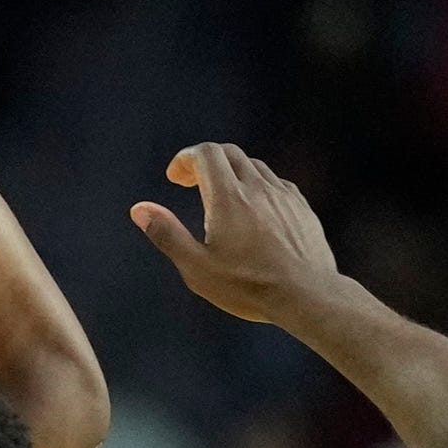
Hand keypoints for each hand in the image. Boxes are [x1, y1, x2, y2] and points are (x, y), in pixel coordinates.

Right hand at [129, 144, 337, 325]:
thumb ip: (167, 234)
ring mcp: (283, 195)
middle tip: (191, 183)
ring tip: (220, 198)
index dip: (185, 158)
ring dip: (231, 172)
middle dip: (205, 161)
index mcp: (228, 198)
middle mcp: (257, 188)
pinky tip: (254, 209)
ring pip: (254, 165)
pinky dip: (257, 185)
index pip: (206, 153)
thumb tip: (140, 209)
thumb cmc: (248, 286)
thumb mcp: (197, 267)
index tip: (175, 177)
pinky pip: (276, 182)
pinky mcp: (302, 207)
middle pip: (229, 153)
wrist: (307, 295)